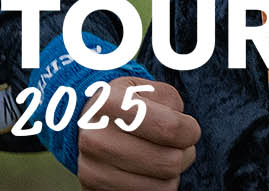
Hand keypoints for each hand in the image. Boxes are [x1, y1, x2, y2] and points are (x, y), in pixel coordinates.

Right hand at [76, 78, 198, 189]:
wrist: (79, 123)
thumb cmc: (122, 104)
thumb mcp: (142, 88)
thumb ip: (168, 100)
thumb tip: (183, 131)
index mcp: (107, 104)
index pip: (171, 128)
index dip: (189, 129)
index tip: (185, 126)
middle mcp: (95, 139)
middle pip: (171, 161)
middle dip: (182, 152)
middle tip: (170, 142)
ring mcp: (94, 170)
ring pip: (166, 185)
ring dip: (170, 172)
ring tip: (154, 154)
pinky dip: (156, 185)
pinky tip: (144, 170)